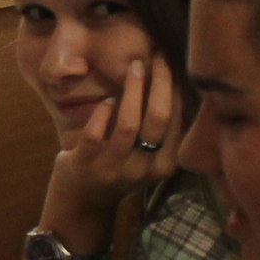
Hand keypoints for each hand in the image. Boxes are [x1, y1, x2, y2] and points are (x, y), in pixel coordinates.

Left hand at [35, 56, 181, 258]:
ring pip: (128, 126)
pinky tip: (107, 100)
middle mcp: (142, 169)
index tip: (172, 62)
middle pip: (158, 120)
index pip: (177, 122)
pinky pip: (96, 135)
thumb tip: (173, 78)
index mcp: (163, 165)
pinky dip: (102, 114)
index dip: (176, 89)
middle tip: (156, 57)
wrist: (82, 202)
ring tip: (134, 68)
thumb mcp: (147, 156)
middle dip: (159, 83)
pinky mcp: (84, 165)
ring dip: (133, 92)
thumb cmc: (119, 167)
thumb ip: (159, 129)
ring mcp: (113, 169)